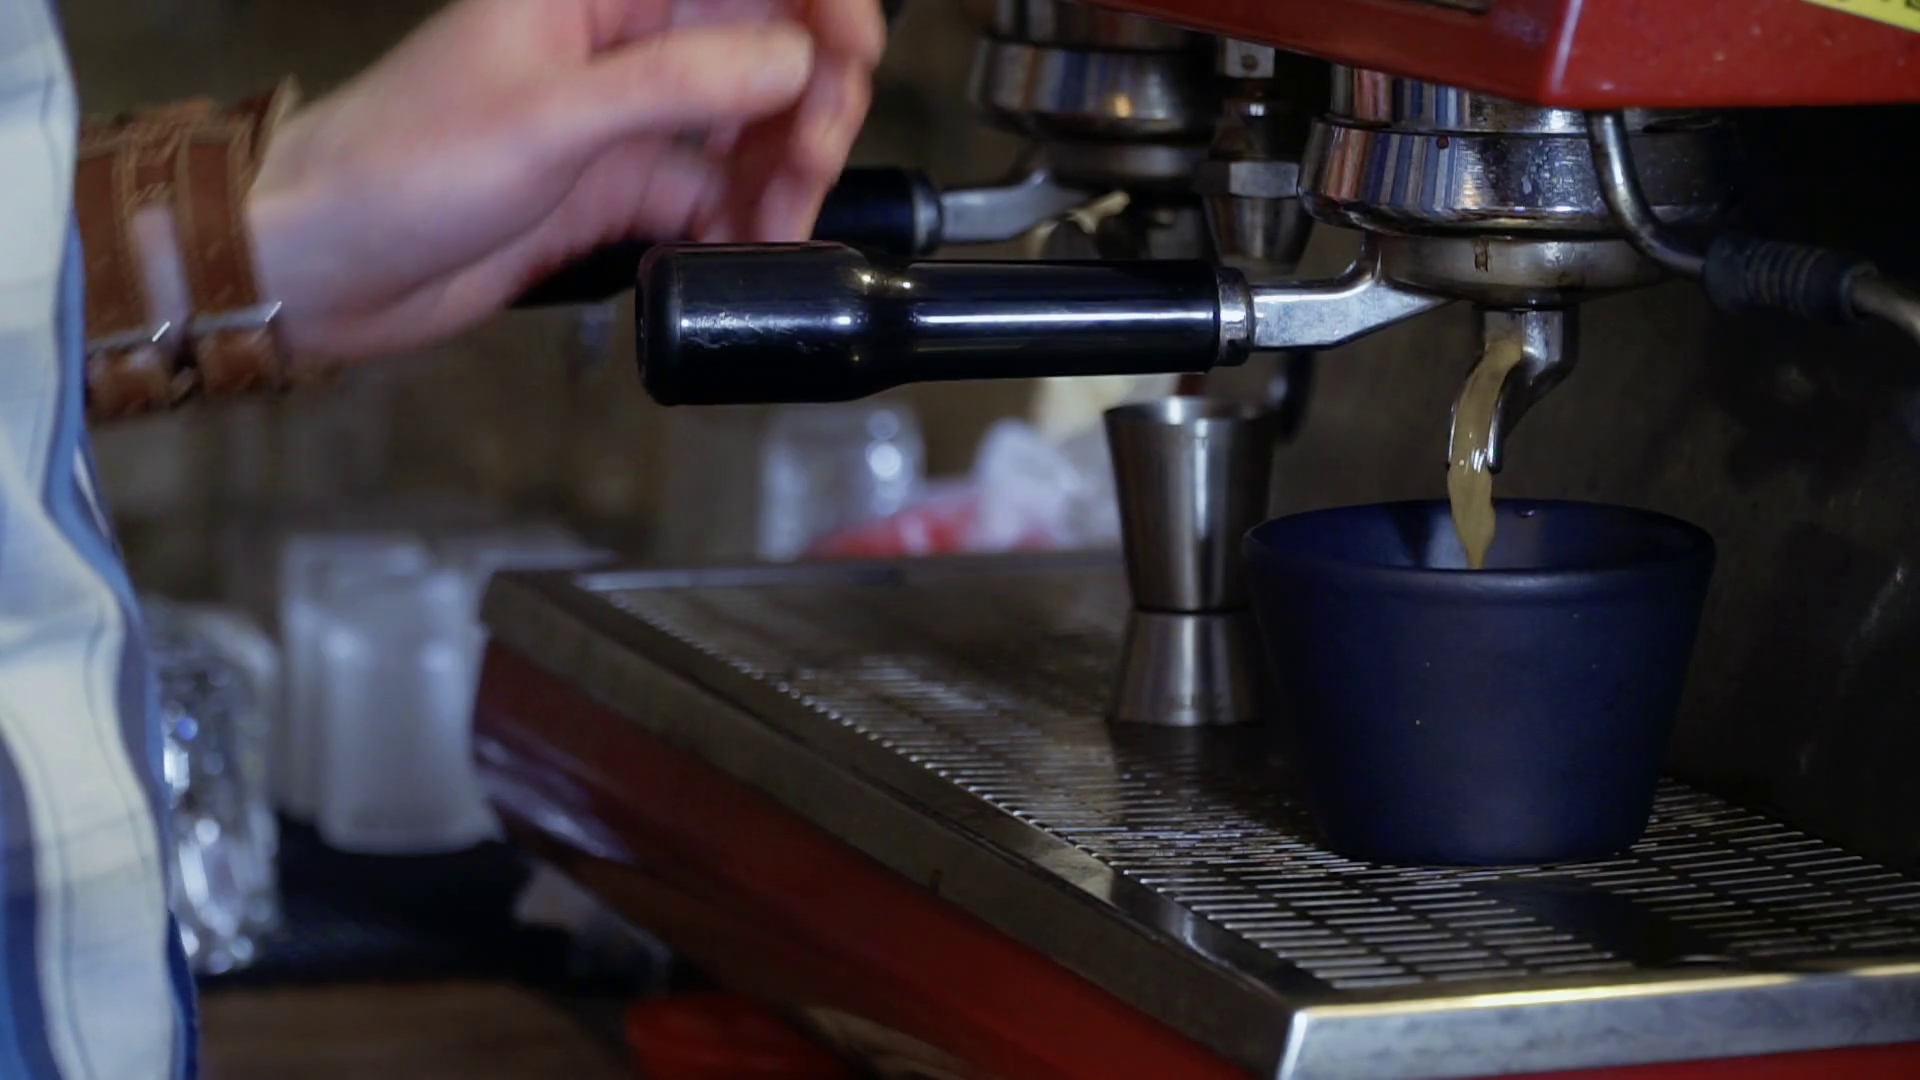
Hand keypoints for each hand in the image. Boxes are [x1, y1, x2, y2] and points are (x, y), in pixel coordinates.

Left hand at [246, 0, 883, 358]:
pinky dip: (739, 225)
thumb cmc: (400, 168)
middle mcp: (621, 43)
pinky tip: (741, 253)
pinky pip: (710, 195)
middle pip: (762, 46)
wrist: (322, 267)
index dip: (814, 3)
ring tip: (775, 228)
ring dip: (780, 174)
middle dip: (807, 101)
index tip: (845, 60)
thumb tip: (792, 62)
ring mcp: (622, 118)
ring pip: (746, 127)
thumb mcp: (549, 120)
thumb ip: (677, 87)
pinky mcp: (616, 188)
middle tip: (807, 165)